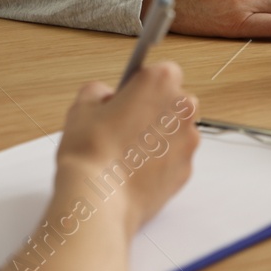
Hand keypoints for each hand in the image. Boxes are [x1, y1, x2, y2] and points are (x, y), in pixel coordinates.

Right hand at [56, 63, 198, 234]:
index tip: (130, 94)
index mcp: (160, 82)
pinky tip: (135, 170)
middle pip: (175, 101)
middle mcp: (181, 109)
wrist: (98, 199)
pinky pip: (175, 158)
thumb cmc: (91, 151)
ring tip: (128, 152)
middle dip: (155, 109)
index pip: (163, 71)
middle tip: (126, 124)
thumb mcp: (82, 106)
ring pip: (177, 131)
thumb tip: (105, 97)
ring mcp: (188, 142)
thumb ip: (98, 92)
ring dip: (160, 136)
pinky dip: (161, 162)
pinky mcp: (186, 171)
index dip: (143, 84)